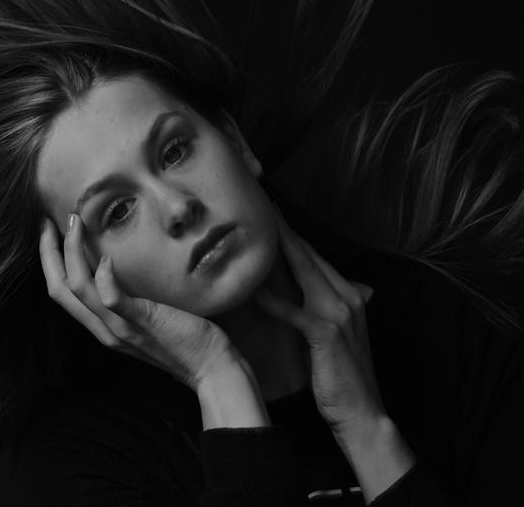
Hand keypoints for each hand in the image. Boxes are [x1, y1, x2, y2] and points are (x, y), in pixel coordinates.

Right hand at [39, 213, 236, 389]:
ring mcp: (122, 328)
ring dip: (70, 253)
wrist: (211, 368)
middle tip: (45, 222)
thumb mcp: (146, 317)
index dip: (49, 261)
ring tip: (73, 223)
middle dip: (48, 252)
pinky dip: (104, 277)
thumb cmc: (184, 338)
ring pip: (79, 290)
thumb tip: (120, 267)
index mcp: (102, 327)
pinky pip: (113, 300)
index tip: (49, 232)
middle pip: (59, 289)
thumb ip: (129, 300)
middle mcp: (104, 330)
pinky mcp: (143, 323)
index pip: (61, 292)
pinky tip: (105, 256)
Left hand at [254, 207, 384, 436]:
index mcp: (351, 294)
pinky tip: (255, 290)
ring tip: (257, 230)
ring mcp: (340, 313)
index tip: (272, 214)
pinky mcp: (327, 334)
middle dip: (283, 231)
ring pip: (305, 272)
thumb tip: (304, 295)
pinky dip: (275, 301)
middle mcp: (349, 296)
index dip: (292, 234)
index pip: (315, 257)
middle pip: (309, 256)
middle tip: (261, 206)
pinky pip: (296, 312)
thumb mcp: (336, 336)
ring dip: (279, 250)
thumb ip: (324, 310)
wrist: (363, 412)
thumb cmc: (342, 376)